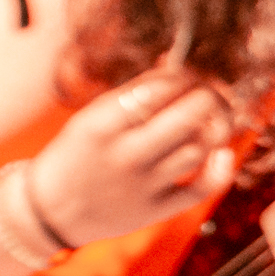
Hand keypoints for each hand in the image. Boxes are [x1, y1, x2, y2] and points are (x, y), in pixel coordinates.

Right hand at [26, 71, 236, 246]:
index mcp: (101, 125)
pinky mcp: (157, 210)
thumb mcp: (90, 119)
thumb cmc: (77, 154)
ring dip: (217, 129)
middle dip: (210, 97)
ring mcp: (143, 185)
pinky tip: (221, 154)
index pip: (156, 90)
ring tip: (215, 119)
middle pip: (186, 118)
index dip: (185, 77)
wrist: (52, 211)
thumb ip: (132, 94)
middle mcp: (124, 154)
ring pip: (198, 149)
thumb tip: (175, 64)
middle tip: (215, 92)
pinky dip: (220, 171)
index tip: (194, 74)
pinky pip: (202, 190)